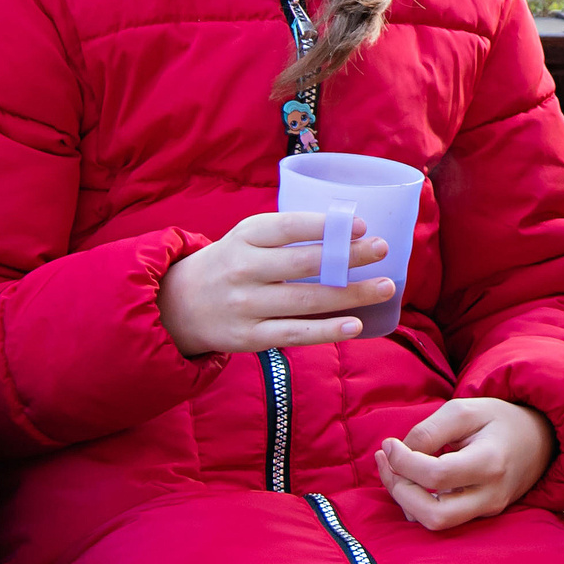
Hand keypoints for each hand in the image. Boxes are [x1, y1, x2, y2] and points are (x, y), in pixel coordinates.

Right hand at [157, 210, 395, 356]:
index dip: (326, 226)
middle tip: (384, 250)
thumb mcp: (247, 238)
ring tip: (385, 286)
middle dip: (349, 257)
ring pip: (307, 300)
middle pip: (304, 263)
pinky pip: (296, 333)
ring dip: (351, 294)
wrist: (178, 305)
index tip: (363, 226)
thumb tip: (347, 235)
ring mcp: (246, 305)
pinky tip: (356, 324)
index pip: (289, 227)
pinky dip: (328, 330)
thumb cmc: (230, 264)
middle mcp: (244, 269)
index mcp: (245, 237)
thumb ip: (287, 235)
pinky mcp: (250, 337)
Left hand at [374, 397, 554, 530]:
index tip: (389, 444)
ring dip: (405, 499)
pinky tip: (410, 478)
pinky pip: (441, 519)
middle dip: (399, 491)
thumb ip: (429, 431)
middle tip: (386, 461)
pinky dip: (417, 503)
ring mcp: (487, 511)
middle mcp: (490, 496)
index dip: (403, 462)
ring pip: (435, 523)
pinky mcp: (480, 516)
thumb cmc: (498, 421)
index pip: (436, 476)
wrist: (538, 440)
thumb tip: (398, 455)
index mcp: (490, 463)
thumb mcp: (464, 411)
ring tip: (393, 467)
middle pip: (434, 515)